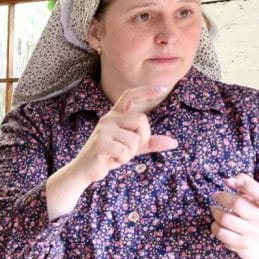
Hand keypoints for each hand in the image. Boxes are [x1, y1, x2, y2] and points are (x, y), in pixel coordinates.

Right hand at [46, 85, 177, 219]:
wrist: (84, 171)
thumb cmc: (108, 156)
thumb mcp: (131, 148)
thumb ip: (150, 143)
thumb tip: (174, 143)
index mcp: (114, 116)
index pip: (130, 96)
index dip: (146, 91)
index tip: (163, 87)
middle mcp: (108, 119)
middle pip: (141, 120)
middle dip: (143, 137)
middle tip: (130, 148)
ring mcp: (103, 130)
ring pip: (134, 139)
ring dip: (131, 153)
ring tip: (117, 155)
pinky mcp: (100, 143)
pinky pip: (125, 151)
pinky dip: (122, 159)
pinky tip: (111, 160)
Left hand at [211, 173, 258, 258]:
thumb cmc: (252, 209)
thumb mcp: (254, 194)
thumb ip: (244, 181)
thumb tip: (228, 181)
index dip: (245, 185)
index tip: (229, 182)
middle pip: (237, 204)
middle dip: (221, 196)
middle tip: (216, 195)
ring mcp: (253, 233)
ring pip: (226, 218)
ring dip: (216, 211)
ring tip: (215, 210)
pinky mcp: (242, 244)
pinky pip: (221, 233)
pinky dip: (214, 225)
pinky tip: (217, 223)